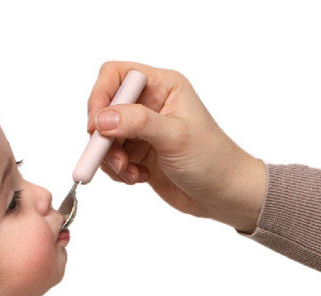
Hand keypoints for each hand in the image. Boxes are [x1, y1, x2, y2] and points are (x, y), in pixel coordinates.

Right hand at [85, 61, 266, 230]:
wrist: (224, 195)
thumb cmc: (211, 159)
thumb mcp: (174, 137)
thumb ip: (137, 123)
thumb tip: (102, 119)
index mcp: (163, 86)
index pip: (116, 75)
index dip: (100, 97)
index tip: (96, 127)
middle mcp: (151, 104)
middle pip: (105, 109)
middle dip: (104, 138)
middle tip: (115, 160)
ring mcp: (143, 131)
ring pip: (106, 138)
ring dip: (111, 159)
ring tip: (130, 174)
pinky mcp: (140, 154)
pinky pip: (113, 158)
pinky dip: (118, 171)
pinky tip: (138, 178)